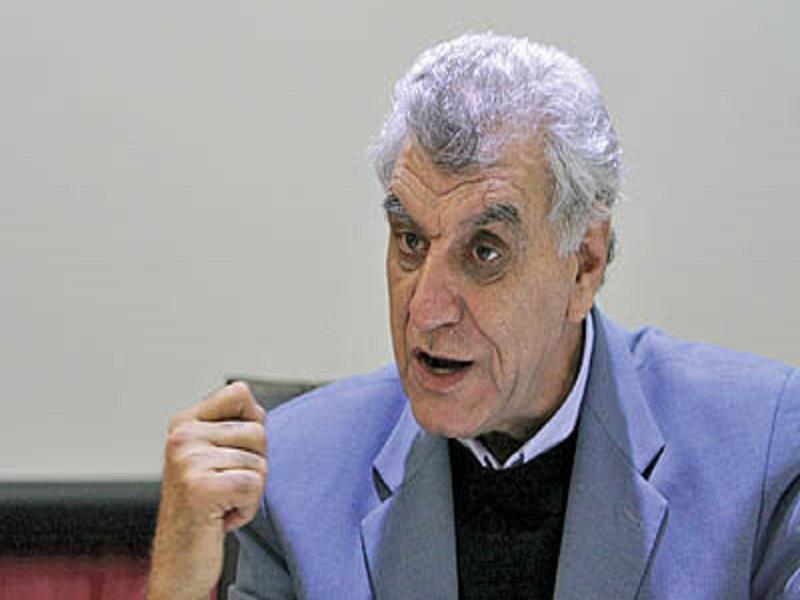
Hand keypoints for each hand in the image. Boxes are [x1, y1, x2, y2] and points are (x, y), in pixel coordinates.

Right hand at [147, 382, 266, 599]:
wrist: (179, 561)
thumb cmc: (204, 509)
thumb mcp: (215, 460)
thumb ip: (234, 429)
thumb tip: (259, 410)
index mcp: (184, 423)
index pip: (239, 392)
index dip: (252, 422)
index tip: (233, 454)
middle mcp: (181, 436)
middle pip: (258, 432)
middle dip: (254, 466)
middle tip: (225, 488)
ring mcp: (188, 460)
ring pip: (260, 462)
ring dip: (250, 492)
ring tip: (221, 503)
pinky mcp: (200, 487)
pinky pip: (254, 487)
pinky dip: (247, 510)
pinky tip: (221, 518)